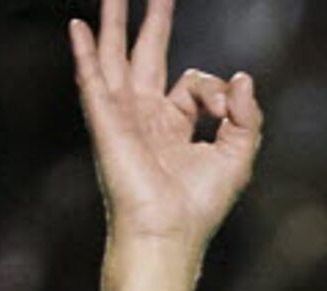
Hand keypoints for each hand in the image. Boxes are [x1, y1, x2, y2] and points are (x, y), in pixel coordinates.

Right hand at [70, 0, 261, 253]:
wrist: (168, 232)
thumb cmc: (200, 206)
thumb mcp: (238, 154)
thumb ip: (247, 115)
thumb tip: (242, 77)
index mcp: (174, 125)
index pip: (196, 82)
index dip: (216, 90)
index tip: (224, 112)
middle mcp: (145, 117)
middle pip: (147, 55)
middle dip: (152, 21)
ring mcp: (122, 116)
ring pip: (116, 57)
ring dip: (114, 22)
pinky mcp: (106, 122)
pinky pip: (92, 78)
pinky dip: (84, 52)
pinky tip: (78, 26)